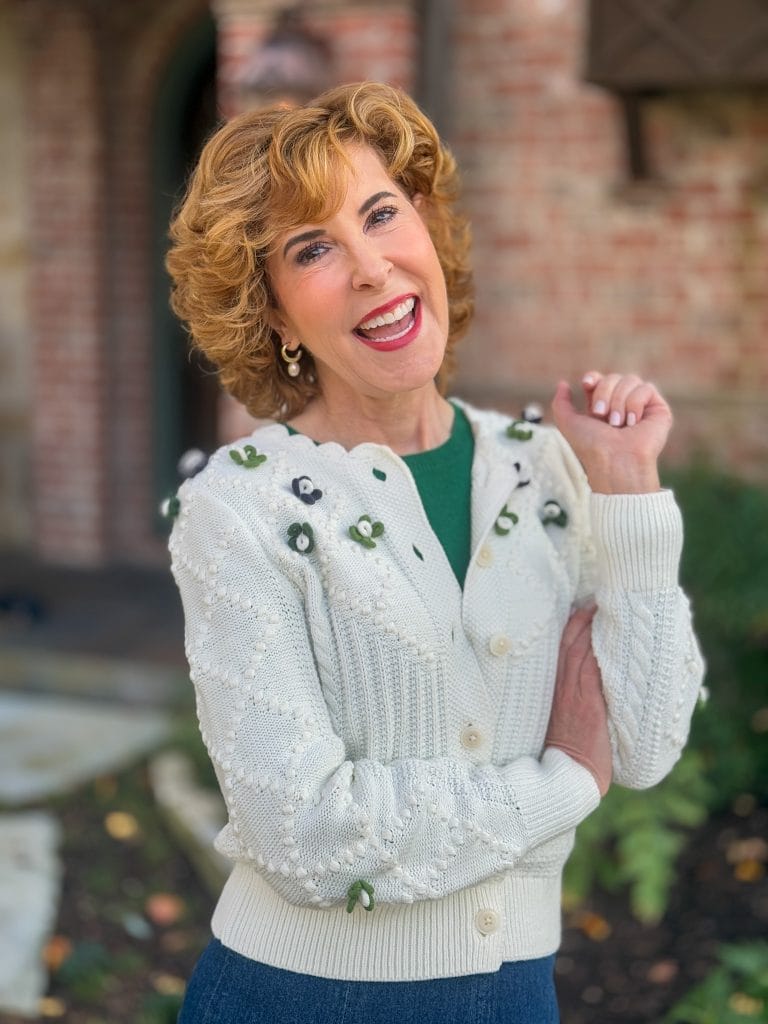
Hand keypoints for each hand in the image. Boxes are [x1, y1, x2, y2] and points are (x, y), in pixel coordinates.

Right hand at [545, 606, 611, 796]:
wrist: (571, 773)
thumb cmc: (570, 748)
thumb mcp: (562, 716)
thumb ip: (572, 695)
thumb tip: (593, 677)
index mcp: (554, 688)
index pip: (559, 649)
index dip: (569, 626)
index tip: (579, 608)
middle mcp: (562, 686)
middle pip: (568, 643)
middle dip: (579, 619)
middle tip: (593, 600)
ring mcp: (575, 692)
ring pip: (580, 650)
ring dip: (589, 628)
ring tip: (600, 608)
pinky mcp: (590, 702)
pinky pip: (592, 668)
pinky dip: (597, 649)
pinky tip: (605, 634)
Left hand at [551, 372, 672, 493]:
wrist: (613, 460)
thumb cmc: (591, 446)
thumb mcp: (567, 423)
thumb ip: (560, 403)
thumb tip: (563, 383)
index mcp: (602, 406)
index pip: (599, 379)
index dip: (593, 378)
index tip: (587, 384)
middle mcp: (621, 404)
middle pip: (612, 377)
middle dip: (604, 393)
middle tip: (601, 415)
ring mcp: (640, 406)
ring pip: (630, 380)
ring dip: (619, 401)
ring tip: (617, 424)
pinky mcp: (657, 409)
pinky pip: (646, 388)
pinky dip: (635, 404)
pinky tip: (633, 423)